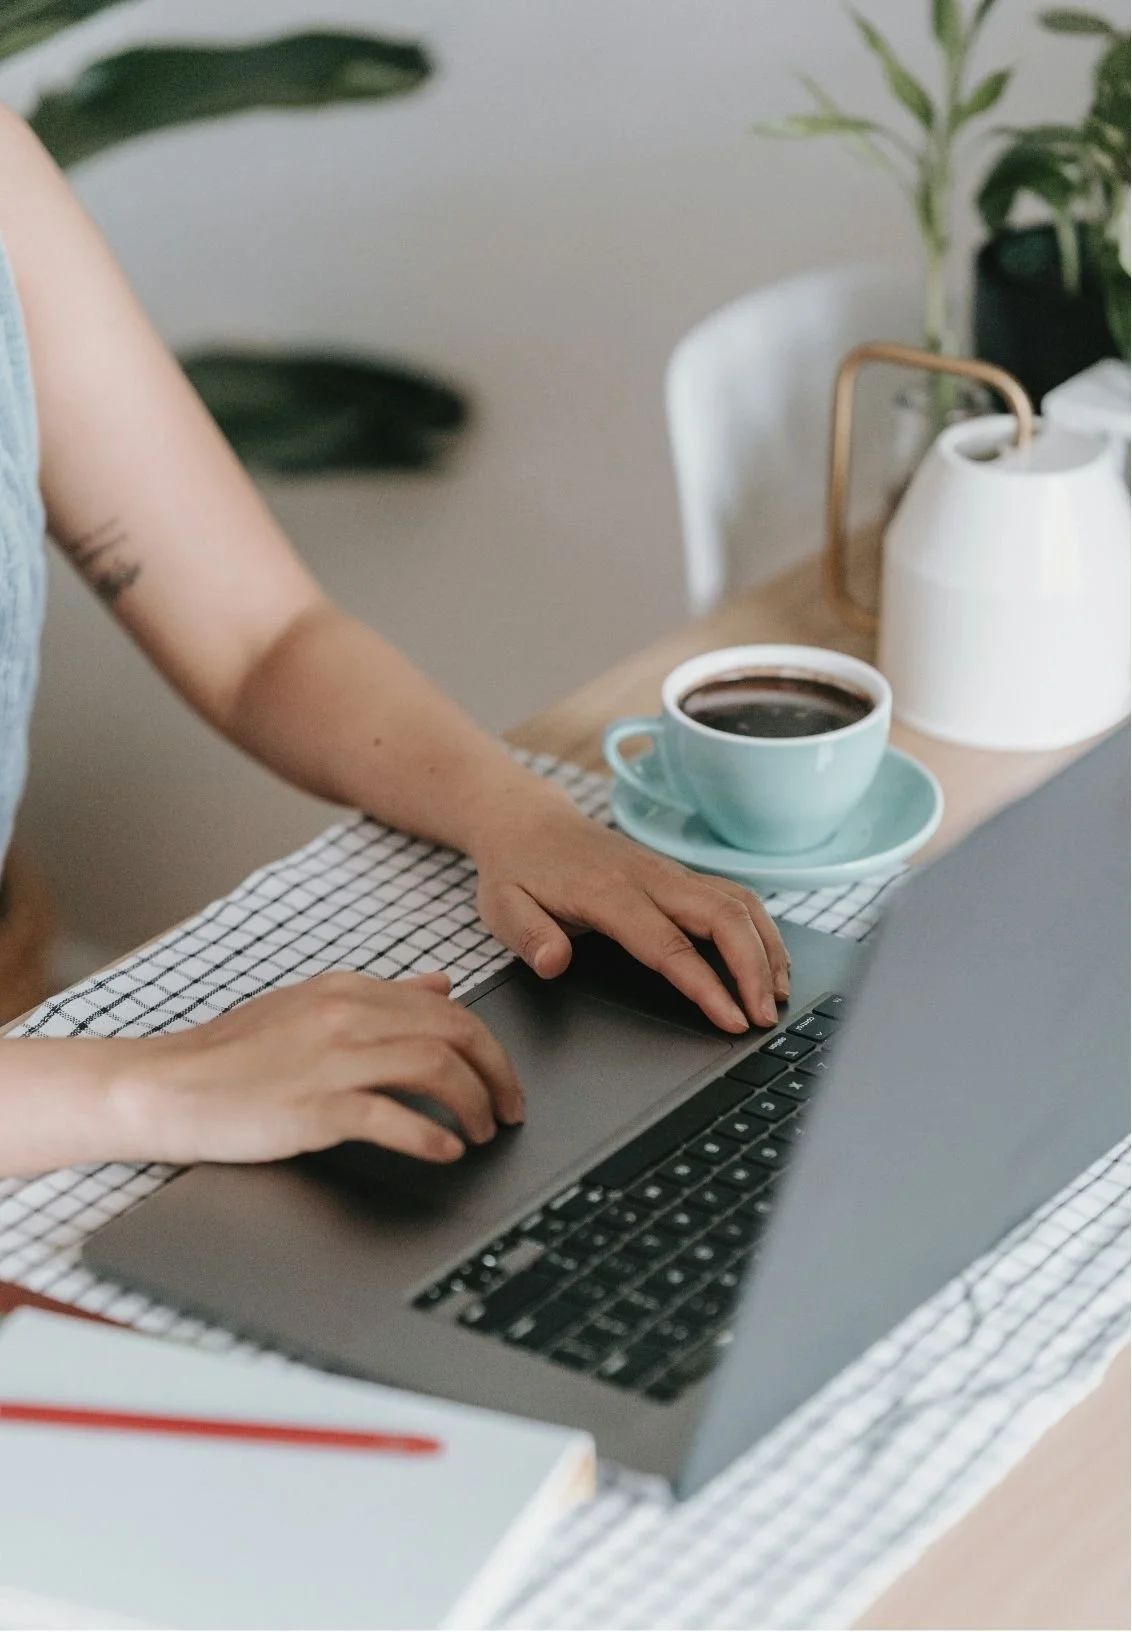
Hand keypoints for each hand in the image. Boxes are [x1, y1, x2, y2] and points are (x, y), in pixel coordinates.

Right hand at [108, 971, 523, 1165]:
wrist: (162, 1084)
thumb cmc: (232, 1054)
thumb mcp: (310, 1005)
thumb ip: (382, 996)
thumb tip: (442, 984)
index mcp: (349, 990)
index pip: (448, 1008)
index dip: (489, 1047)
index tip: (503, 1080)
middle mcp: (346, 1015)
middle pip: (454, 1032)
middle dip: (496, 1074)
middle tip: (509, 1110)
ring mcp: (329, 1060)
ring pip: (434, 1066)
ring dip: (473, 1103)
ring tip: (482, 1133)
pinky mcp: (311, 1108)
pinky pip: (389, 1117)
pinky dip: (429, 1135)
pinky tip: (445, 1151)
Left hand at [468, 786, 789, 1032]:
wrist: (530, 824)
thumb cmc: (518, 872)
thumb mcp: (502, 907)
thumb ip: (528, 936)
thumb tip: (553, 963)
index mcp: (609, 893)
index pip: (670, 944)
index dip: (706, 985)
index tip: (732, 1020)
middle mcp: (651, 878)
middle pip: (724, 916)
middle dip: (755, 968)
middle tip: (766, 1018)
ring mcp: (670, 873)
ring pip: (739, 902)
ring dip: (767, 948)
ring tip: (777, 997)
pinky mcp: (680, 875)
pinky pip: (734, 896)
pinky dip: (761, 930)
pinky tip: (769, 962)